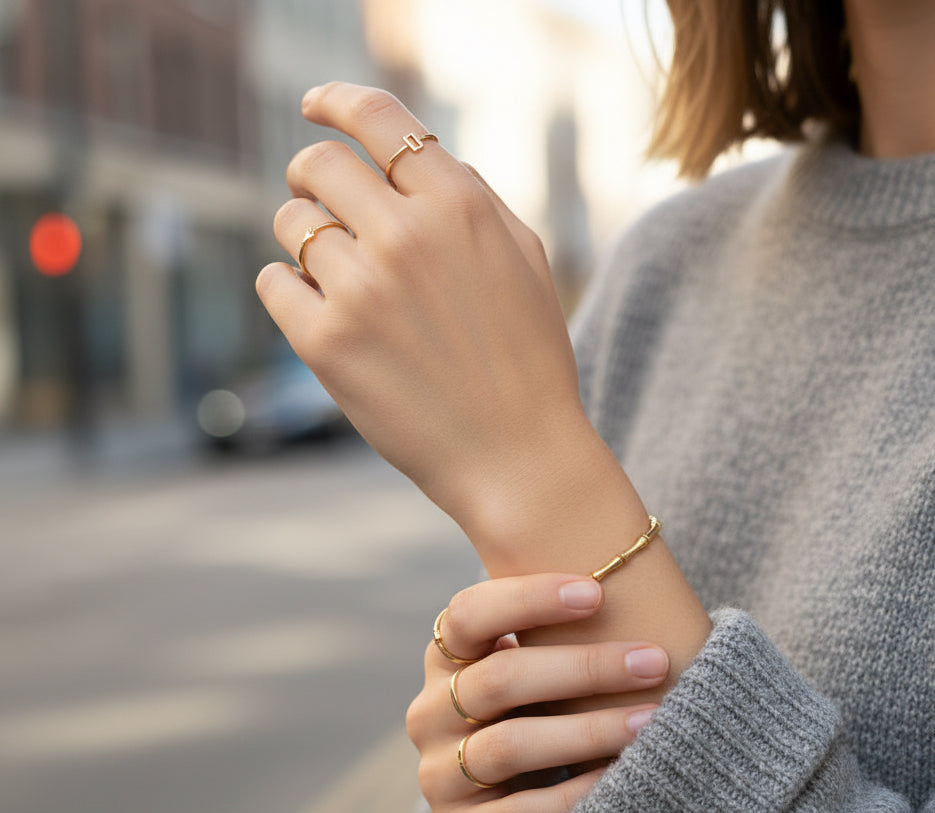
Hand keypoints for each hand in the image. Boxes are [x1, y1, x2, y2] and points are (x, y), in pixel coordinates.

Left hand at [256, 82, 597, 525]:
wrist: (518, 456)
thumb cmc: (527, 361)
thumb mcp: (523, 260)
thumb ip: (468, 199)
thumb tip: (404, 161)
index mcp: (459, 205)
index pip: (376, 117)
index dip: (335, 102)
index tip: (315, 108)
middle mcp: (406, 236)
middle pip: (317, 165)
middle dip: (311, 179)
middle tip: (319, 204)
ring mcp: (361, 289)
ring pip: (290, 224)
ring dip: (305, 241)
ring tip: (339, 279)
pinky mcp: (325, 343)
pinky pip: (273, 282)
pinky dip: (289, 291)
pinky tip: (324, 315)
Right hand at [406, 573, 669, 812]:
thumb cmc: (540, 717)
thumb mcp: (535, 672)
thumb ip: (555, 633)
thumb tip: (634, 576)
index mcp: (446, 659)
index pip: (468, 615)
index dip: (528, 599)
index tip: (597, 594)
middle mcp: (430, 712)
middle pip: (499, 679)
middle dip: (584, 668)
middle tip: (655, 661)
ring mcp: (438, 776)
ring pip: (509, 745)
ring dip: (587, 731)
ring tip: (650, 722)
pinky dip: (573, 795)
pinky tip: (620, 781)